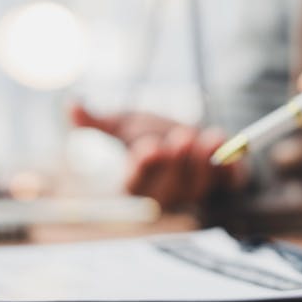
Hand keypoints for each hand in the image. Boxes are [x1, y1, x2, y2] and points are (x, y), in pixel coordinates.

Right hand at [69, 104, 245, 208]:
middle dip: (176, 165)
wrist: (192, 137)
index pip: (137, 185)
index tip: (148, 146)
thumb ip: (99, 121)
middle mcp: (168, 196)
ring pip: (200, 187)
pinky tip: (225, 144)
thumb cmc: (153, 134)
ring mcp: (198, 194)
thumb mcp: (126, 126)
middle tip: (180, 137)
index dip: (144, 169)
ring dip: (202, 162)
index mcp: (138, 185)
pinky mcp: (226, 186)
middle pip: (170, 191)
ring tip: (203, 136)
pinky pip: (229, 183)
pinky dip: (231, 166)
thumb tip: (70, 105)